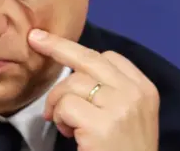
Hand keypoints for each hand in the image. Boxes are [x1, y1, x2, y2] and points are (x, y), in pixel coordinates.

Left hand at [28, 29, 159, 150]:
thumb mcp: (128, 114)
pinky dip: (58, 117)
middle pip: (89, 58)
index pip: (109, 57)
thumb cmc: (125, 148)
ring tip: (63, 123)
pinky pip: (66, 105)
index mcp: (144, 88)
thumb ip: (110, 90)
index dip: (80, 51)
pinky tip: (68, 133)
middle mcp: (134, 93)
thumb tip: (73, 69)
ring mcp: (120, 107)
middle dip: (58, 46)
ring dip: (57, 102)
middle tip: (35, 39)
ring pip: (72, 83)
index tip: (59, 47)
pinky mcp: (102, 125)